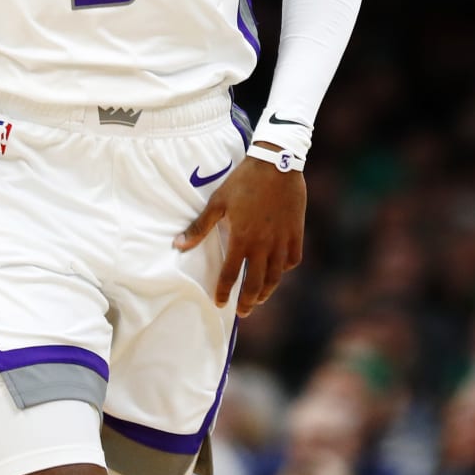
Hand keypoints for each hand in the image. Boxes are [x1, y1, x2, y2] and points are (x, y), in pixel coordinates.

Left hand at [174, 149, 304, 315]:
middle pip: (256, 283)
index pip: (231, 275)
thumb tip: (178, 245)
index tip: (220, 303)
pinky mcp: (296, 232)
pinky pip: (292, 259)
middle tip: (243, 312)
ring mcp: (282, 240)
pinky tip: (278, 271)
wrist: (277, 163)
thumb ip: (200, 227)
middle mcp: (263, 245)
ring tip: (259, 299)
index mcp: (241, 238)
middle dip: (248, 301)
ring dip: (267, 291)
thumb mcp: (218, 202)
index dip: (224, 292)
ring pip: (276, 276)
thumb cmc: (244, 181)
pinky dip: (284, 269)